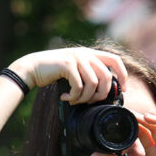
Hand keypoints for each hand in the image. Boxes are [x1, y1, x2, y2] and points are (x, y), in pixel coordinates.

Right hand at [8, 48, 128, 103]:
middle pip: (107, 77)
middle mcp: (86, 54)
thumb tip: (106, 92)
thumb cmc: (54, 73)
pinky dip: (74, 96)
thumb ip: (90, 74)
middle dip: (101, 95)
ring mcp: (77, 58)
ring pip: (94, 84)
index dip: (123, 75)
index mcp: (90, 54)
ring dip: (85, 98)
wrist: (33, 68)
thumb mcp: (76, 70)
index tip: (122, 90)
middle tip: (90, 102)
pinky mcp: (67, 65)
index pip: (115, 60)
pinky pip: (79, 86)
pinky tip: (66, 97)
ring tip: (74, 100)